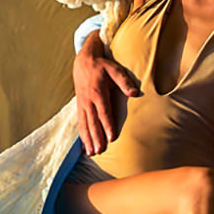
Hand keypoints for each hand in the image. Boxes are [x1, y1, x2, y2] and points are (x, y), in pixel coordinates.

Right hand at [72, 35, 141, 156]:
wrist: (83, 61)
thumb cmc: (102, 65)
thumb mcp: (114, 69)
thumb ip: (124, 81)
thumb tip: (134, 93)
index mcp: (98, 92)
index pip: (104, 112)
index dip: (107, 126)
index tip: (111, 138)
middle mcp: (88, 100)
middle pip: (93, 122)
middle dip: (96, 138)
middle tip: (100, 151)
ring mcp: (82, 104)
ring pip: (85, 124)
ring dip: (88, 139)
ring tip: (92, 153)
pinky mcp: (79, 105)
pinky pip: (80, 122)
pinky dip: (82, 135)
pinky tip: (85, 145)